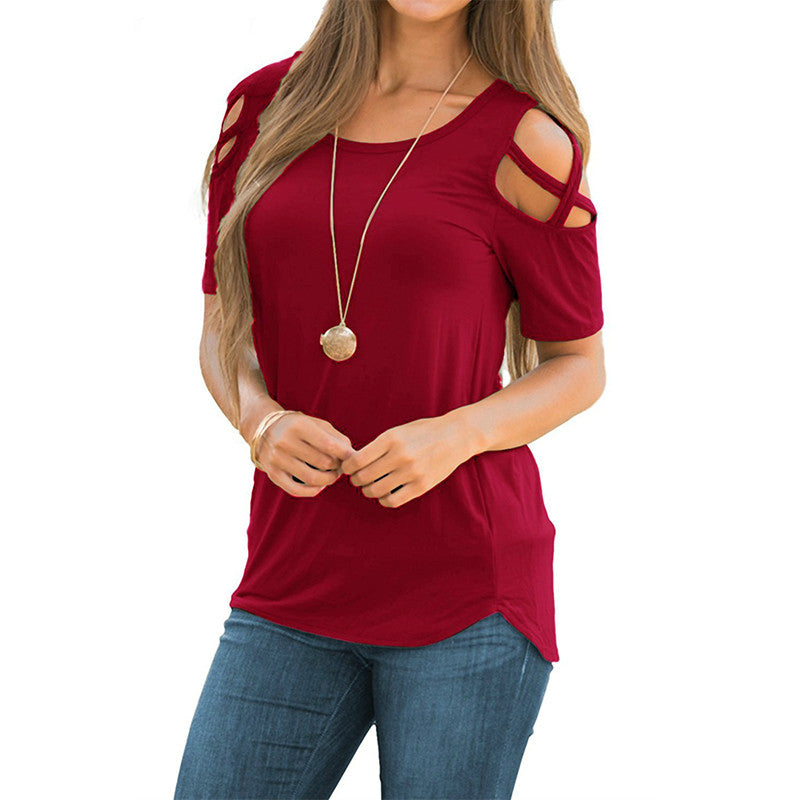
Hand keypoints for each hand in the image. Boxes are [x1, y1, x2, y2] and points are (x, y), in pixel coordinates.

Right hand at [254, 411, 355, 497]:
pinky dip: (313, 490)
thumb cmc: (297, 427)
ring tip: (332, 475)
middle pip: (323, 463)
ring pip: (312, 478)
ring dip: (328, 479)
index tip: (351, 458)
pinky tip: (320, 485)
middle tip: (339, 465)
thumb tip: (352, 455)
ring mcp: (277, 459)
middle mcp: (285, 442)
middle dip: (337, 467)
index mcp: (298, 426)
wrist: (263, 429)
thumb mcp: (316, 424)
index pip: (329, 445)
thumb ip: (336, 437)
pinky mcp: (273, 474)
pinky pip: (297, 490)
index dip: (345, 455)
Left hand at [340, 413, 476, 507]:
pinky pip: (392, 501)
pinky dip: (383, 500)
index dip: (347, 467)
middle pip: (364, 476)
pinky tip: (385, 494)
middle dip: (356, 480)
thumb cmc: (423, 432)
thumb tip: (354, 462)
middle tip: (357, 478)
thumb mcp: (398, 431)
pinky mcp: (421, 486)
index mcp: (391, 438)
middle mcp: (400, 455)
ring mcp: (411, 472)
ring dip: (368, 490)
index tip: (347, 469)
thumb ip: (378, 445)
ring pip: (375, 490)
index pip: (357, 459)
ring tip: (370, 486)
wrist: (456, 436)